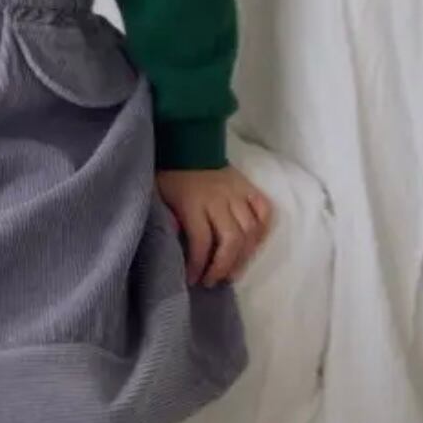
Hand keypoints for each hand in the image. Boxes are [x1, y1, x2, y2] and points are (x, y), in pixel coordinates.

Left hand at [156, 165, 272, 287]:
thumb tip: (173, 244)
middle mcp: (218, 199)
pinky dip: (263, 230)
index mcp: (192, 202)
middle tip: (214, 281)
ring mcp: (237, 193)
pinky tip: (252, 246)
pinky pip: (264, 211)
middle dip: (223, 266)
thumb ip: (166, 218)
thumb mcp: (158, 195)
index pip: (201, 241)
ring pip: (250, 231)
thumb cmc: (169, 174)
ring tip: (232, 271)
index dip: (199, 265)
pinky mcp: (249, 187)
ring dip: (244, 256)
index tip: (193, 279)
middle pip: (231, 240)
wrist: (187, 141)